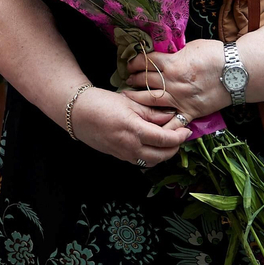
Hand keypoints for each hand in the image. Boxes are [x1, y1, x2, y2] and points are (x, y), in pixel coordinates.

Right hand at [69, 86, 191, 166]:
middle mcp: (129, 146)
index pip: (164, 139)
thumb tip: (170, 117)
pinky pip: (140, 160)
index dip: (179, 137)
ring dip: (163, 154)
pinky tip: (152, 144)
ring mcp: (123, 153)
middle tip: (180, 137)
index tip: (186, 130)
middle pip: (161, 156)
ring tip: (167, 142)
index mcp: (134, 130)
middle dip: (174, 148)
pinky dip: (151, 155)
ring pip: (151, 162)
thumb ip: (151, 112)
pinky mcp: (118, 156)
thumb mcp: (129, 102)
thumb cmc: (102, 102)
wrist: (77, 112)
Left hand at [124, 40, 229, 124]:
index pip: (145, 62)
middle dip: (133, 79)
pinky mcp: (191, 111)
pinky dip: (162, 126)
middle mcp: (173, 82)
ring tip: (130, 97)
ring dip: (137, 99)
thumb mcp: (191, 46)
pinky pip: (173, 123)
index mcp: (172, 63)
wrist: (238, 72)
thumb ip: (175, 53)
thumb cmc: (217, 55)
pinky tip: (151, 126)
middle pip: (144, 80)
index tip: (130, 63)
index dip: (135, 62)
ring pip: (151, 101)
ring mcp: (180, 98)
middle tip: (127, 79)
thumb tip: (164, 53)